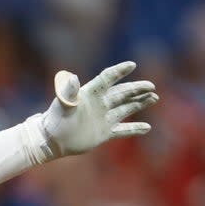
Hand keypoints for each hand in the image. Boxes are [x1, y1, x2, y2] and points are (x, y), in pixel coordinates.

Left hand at [36, 61, 157, 158]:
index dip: (119, 71)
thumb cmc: (55, 120)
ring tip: (154, 98)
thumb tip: (72, 77)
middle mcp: (99, 104)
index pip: (107, 79)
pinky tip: (147, 127)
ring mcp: (103, 118)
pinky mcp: (104, 133)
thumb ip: (68, 91)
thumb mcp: (63, 104)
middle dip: (137, 89)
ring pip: (126, 108)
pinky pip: (123, 130)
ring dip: (140, 103)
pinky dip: (135, 129)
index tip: (132, 65)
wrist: (50, 141)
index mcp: (90, 94)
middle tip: (151, 86)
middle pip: (122, 93)